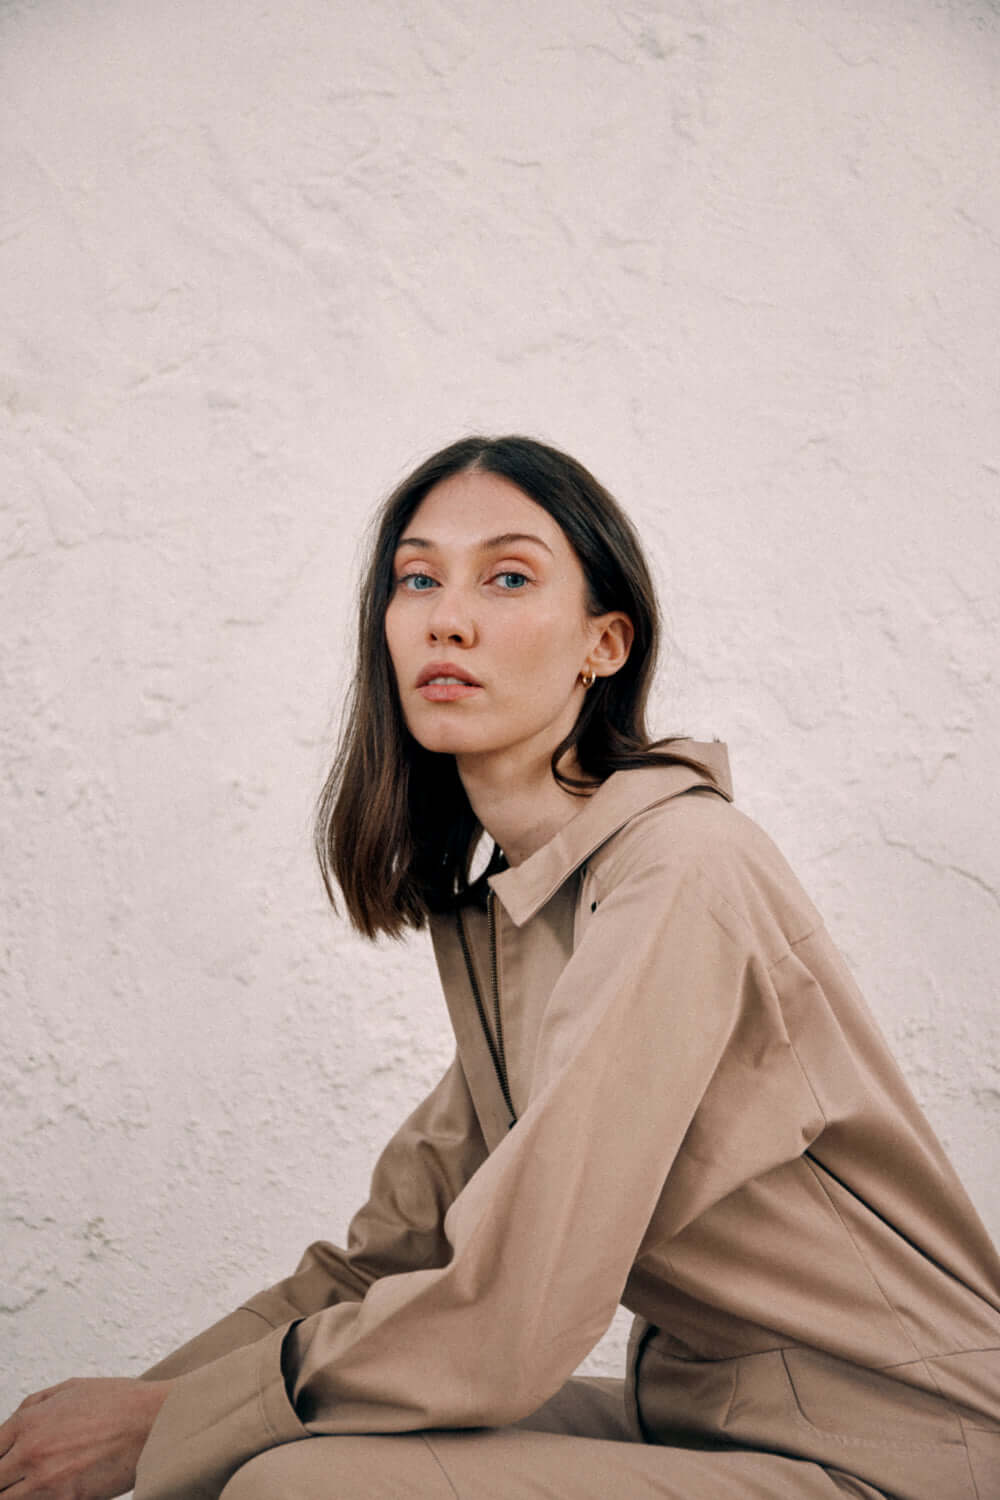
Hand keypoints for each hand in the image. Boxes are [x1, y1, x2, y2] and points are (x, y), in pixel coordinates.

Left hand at [0, 1377, 170, 1498]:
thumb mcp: (71, 1387)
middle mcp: (31, 1453)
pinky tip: (53, 1490)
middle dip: (4, 1479)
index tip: (6, 1464)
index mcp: (28, 1423)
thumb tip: (13, 1424)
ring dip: (16, 1493)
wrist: (154, 1421)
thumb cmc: (118, 1401)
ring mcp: (47, 1482)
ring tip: (33, 1486)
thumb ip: (34, 1406)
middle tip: (18, 1477)